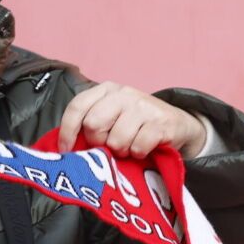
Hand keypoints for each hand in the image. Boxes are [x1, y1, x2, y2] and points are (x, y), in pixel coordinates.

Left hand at [58, 82, 208, 159]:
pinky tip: (142, 149)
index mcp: (107, 90)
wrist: (178, 124)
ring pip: (116, 139)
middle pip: (93, 124)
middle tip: (108, 147)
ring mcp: (144, 106)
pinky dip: (138, 153)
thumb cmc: (136, 124)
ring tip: (128, 148)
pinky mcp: (161, 123)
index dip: (67, 131)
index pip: (77, 106)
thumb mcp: (112, 116)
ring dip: (120, 151)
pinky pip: (138, 146)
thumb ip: (90, 123)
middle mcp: (124, 94)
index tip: (67, 151)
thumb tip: (65, 146)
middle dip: (98, 142)